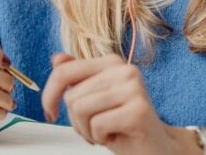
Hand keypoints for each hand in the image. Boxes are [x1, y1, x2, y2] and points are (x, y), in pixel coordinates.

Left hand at [41, 53, 200, 154]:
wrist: (156, 147)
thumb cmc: (124, 125)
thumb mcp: (94, 99)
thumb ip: (77, 77)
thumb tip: (57, 59)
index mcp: (111, 63)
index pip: (64, 71)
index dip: (49, 94)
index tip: (49, 112)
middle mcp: (124, 70)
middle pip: (72, 95)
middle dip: (76, 120)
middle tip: (96, 128)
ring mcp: (133, 88)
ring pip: (80, 109)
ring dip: (87, 130)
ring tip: (105, 131)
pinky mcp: (138, 110)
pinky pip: (97, 125)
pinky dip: (100, 137)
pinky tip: (115, 136)